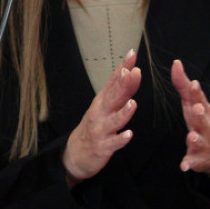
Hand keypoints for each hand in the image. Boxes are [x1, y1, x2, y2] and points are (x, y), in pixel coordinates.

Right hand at [63, 49, 140, 185]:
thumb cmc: (95, 125)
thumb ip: (121, 89)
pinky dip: (120, 140)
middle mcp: (100, 113)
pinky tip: (129, 134)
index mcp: (102, 101)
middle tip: (130, 73)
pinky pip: (112, 144)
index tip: (132, 54)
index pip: (113, 81)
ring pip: (113, 121)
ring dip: (123, 112)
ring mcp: (101, 130)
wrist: (75, 154)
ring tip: (133, 103)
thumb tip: (134, 71)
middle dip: (122, 85)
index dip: (122, 67)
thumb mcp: (106, 105)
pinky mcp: (102, 147)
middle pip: (112, 97)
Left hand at [171, 59, 209, 188]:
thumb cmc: (203, 122)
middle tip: (198, 108)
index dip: (197, 93)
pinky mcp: (199, 159)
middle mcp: (207, 126)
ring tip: (191, 136)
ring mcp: (204, 143)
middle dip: (201, 114)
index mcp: (204, 111)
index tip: (193, 84)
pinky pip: (194, 162)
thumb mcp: (194, 103)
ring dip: (196, 139)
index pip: (201, 100)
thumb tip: (176, 63)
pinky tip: (183, 165)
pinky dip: (189, 163)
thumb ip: (183, 85)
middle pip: (204, 119)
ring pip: (200, 141)